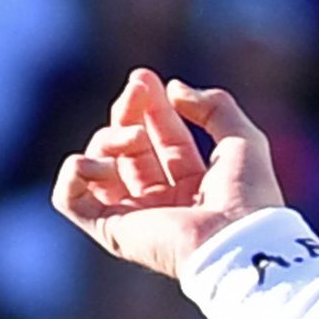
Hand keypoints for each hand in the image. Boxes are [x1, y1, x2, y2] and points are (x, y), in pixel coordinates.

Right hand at [51, 69, 282, 279]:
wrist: (236, 240)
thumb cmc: (248, 195)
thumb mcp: (242, 137)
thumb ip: (214, 106)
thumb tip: (173, 88)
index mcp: (195, 186)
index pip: (162, 139)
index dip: (151, 106)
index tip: (145, 77)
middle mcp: (163, 203)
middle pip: (129, 148)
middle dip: (129, 112)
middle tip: (137, 85)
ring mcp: (135, 218)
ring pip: (99, 166)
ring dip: (111, 138)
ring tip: (133, 135)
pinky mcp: (112, 232)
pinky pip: (70, 199)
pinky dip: (76, 172)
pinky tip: (103, 163)